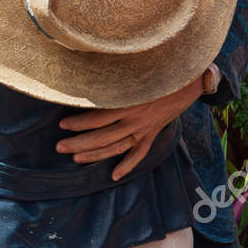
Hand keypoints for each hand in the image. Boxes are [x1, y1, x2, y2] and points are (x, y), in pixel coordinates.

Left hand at [55, 77, 203, 179]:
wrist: (188, 81)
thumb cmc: (160, 72)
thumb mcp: (136, 74)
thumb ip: (117, 81)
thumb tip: (92, 78)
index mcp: (128, 103)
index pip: (98, 117)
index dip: (79, 123)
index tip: (62, 125)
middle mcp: (134, 120)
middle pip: (102, 136)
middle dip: (79, 142)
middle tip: (60, 147)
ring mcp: (144, 130)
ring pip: (116, 147)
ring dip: (95, 155)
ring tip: (76, 158)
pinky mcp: (152, 134)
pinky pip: (139, 154)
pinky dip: (127, 165)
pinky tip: (114, 175)